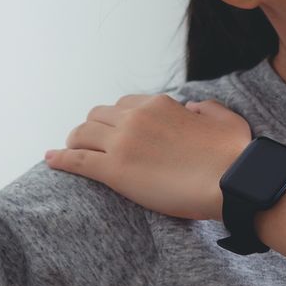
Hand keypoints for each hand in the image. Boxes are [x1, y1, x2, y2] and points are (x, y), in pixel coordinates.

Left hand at [43, 93, 253, 221]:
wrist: (232, 180)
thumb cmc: (235, 154)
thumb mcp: (225, 118)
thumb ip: (205, 109)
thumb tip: (191, 108)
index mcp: (159, 105)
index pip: (125, 105)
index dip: (118, 119)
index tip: (116, 130)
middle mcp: (135, 118)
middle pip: (98, 116)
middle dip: (92, 127)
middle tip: (90, 141)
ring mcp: (122, 143)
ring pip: (82, 134)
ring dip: (75, 141)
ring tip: (70, 149)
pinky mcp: (114, 171)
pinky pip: (77, 159)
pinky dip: (60, 158)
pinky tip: (50, 159)